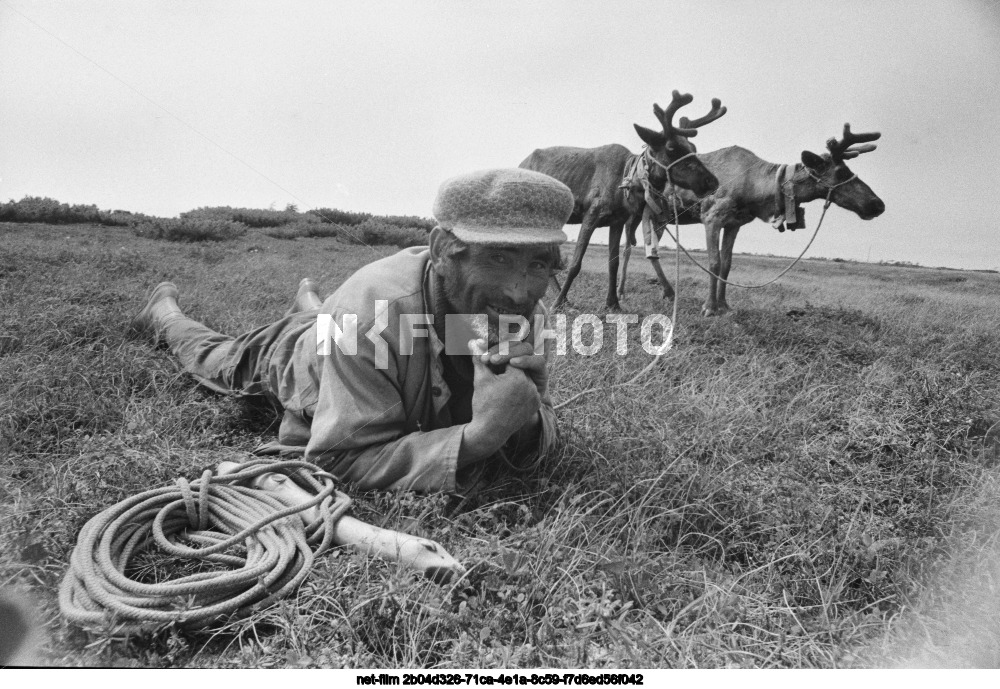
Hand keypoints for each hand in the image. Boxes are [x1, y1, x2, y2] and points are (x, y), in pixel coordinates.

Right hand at [462, 341, 541, 460]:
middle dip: (507, 368)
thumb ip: (479, 358)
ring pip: (525, 378)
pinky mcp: (536, 404)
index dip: (499, 359)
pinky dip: (520, 390)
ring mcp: (535, 396)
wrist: (490, 432)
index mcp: (518, 377)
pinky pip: (530, 390)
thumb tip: (474, 341)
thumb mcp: (480, 379)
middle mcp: (531, 386)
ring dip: (515, 378)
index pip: (510, 359)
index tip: (490, 364)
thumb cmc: (483, 404)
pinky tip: (509, 396)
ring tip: (502, 388)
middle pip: (519, 367)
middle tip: (496, 377)